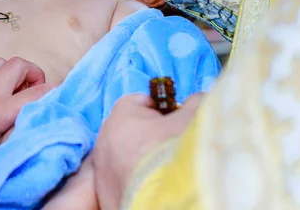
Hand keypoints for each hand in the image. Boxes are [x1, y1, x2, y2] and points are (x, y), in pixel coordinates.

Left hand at [0, 57, 49, 180]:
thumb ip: (13, 146)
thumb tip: (36, 136)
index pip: (37, 93)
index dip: (56, 92)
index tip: (62, 100)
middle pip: (20, 64)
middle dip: (35, 74)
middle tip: (35, 93)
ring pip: (2, 61)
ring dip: (14, 71)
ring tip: (16, 91)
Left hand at [92, 94, 202, 209]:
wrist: (167, 200)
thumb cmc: (177, 152)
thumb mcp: (194, 118)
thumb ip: (194, 103)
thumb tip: (197, 101)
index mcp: (121, 115)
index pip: (138, 102)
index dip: (159, 109)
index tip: (175, 119)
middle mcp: (104, 140)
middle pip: (128, 130)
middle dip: (148, 135)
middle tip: (172, 146)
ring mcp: (102, 170)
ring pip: (122, 158)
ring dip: (140, 161)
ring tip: (164, 170)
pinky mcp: (106, 195)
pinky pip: (121, 183)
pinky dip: (135, 183)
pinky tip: (154, 187)